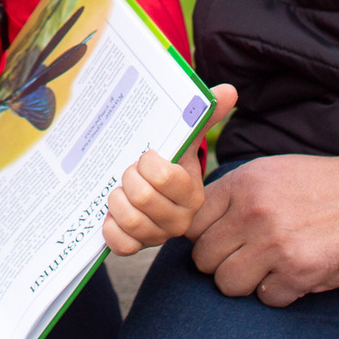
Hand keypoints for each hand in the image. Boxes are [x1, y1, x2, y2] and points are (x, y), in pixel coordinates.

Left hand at [104, 84, 235, 253]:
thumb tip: (228, 90)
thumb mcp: (184, 140)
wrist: (148, 190)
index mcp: (192, 193)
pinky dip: (110, 227)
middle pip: (143, 198)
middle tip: (129, 172)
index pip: (162, 177)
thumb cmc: (166, 162)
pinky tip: (112, 214)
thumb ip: (204, 115)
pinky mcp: (136, 247)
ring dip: (117, 200)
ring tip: (119, 191)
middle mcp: (180, 219)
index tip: (146, 156)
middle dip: (129, 179)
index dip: (147, 163)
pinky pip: (120, 244)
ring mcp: (158, 236)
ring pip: (130, 220)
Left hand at [187, 153, 338, 306]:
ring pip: (227, 283)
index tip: (221, 240)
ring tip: (271, 268)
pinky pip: (266, 298)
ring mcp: (274, 244)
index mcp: (243, 184)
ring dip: (247, 282)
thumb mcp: (272, 173)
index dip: (204, 237)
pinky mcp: (299, 272)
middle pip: (203, 259)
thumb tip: (199, 229)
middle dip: (222, 263)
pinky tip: (297, 274)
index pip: (191, 224)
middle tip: (248, 258)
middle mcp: (253, 212)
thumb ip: (234, 196)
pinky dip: (280, 292)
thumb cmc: (324, 186)